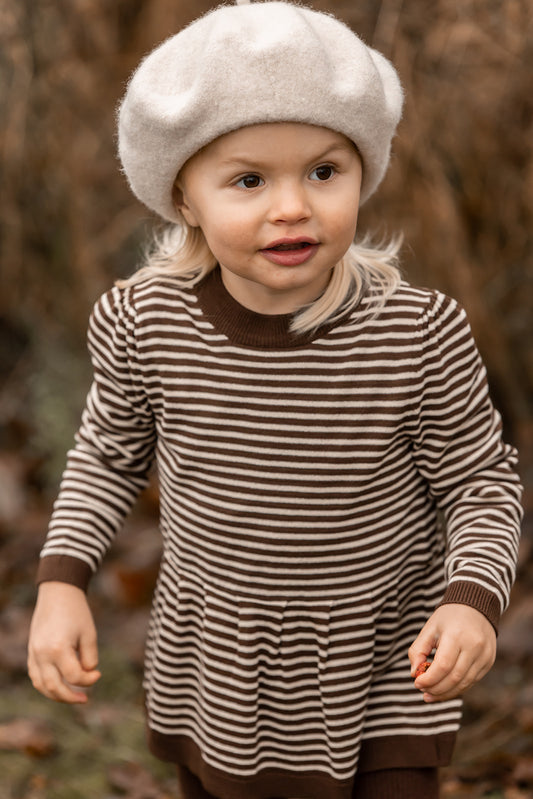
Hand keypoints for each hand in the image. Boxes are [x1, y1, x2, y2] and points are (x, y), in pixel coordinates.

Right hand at [28, 581, 100, 703]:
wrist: (58, 592)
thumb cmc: (76, 611)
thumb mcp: (89, 633)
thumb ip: (89, 657)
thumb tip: (87, 674)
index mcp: (58, 648)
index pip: (73, 676)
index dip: (88, 680)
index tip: (98, 674)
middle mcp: (42, 654)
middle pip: (54, 687)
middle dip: (70, 697)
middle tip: (85, 699)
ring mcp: (33, 653)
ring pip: (41, 685)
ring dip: (56, 695)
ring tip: (72, 696)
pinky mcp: (31, 651)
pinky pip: (35, 676)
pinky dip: (46, 685)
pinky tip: (59, 686)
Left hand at [408, 603, 495, 702]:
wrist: (476, 605)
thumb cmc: (448, 617)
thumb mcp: (430, 628)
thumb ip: (418, 650)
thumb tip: (414, 674)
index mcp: (456, 635)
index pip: (443, 666)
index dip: (429, 679)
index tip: (417, 683)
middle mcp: (474, 647)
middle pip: (454, 678)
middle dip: (436, 689)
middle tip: (423, 693)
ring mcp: (484, 655)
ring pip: (464, 683)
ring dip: (446, 693)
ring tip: (431, 695)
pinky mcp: (489, 661)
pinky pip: (472, 681)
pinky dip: (457, 688)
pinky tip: (445, 690)